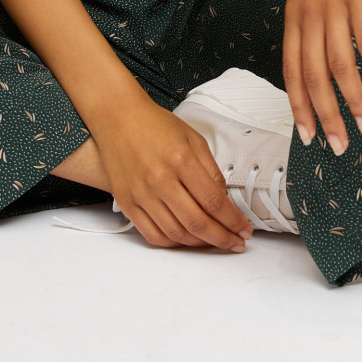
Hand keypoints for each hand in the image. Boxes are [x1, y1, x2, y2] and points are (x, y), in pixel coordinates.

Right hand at [87, 92, 255, 251]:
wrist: (118, 117)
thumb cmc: (154, 124)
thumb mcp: (193, 138)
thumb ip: (211, 170)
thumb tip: (223, 200)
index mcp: (181, 160)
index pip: (214, 202)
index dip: (233, 222)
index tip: (243, 230)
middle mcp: (160, 180)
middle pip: (198, 223)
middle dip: (223, 239)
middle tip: (235, 243)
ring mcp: (141, 194)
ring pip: (176, 235)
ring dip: (200, 245)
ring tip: (213, 242)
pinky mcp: (127, 202)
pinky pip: (152, 235)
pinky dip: (173, 244)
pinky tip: (186, 240)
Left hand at [282, 0, 361, 154]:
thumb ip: (311, 22)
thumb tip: (318, 58)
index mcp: (294, 16)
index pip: (290, 71)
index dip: (298, 105)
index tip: (307, 135)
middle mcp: (309, 15)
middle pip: (313, 76)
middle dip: (326, 116)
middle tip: (340, 146)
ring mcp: (333, 6)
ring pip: (339, 66)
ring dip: (353, 101)